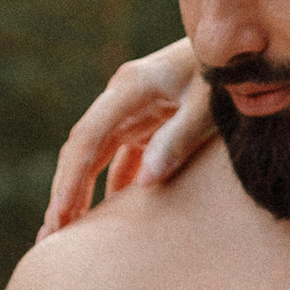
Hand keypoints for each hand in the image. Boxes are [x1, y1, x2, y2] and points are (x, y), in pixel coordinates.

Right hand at [39, 42, 211, 234]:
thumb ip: (178, 139)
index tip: (61, 214)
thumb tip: (146, 184)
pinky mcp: (144, 124)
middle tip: (50, 236)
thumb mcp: (208, 105)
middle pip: (82, 150)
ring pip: (94, 158)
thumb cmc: (224, 75)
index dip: (71, 178)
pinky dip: (110, 188)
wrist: (238, 53)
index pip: (88, 137)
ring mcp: (130, 112)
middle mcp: (121, 99)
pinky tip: (104, 222)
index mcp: (131, 87)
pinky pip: (119, 161)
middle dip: (64, 192)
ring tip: (64, 234)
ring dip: (80, 193)